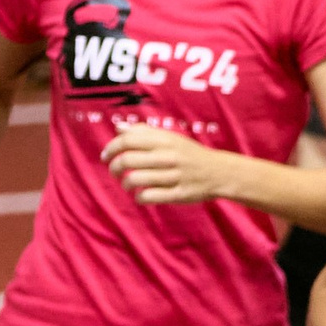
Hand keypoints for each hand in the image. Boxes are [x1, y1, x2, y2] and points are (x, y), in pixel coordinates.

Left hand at [104, 123, 235, 204]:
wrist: (220, 172)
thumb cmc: (189, 154)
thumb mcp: (170, 138)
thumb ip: (144, 132)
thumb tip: (118, 128)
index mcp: (165, 140)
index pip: (127, 140)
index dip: (110, 148)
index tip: (105, 156)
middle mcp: (169, 156)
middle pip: (127, 160)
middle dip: (114, 168)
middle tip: (113, 172)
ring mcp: (174, 176)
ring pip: (135, 179)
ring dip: (125, 184)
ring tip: (127, 184)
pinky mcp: (179, 194)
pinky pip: (149, 197)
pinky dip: (138, 197)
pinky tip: (139, 196)